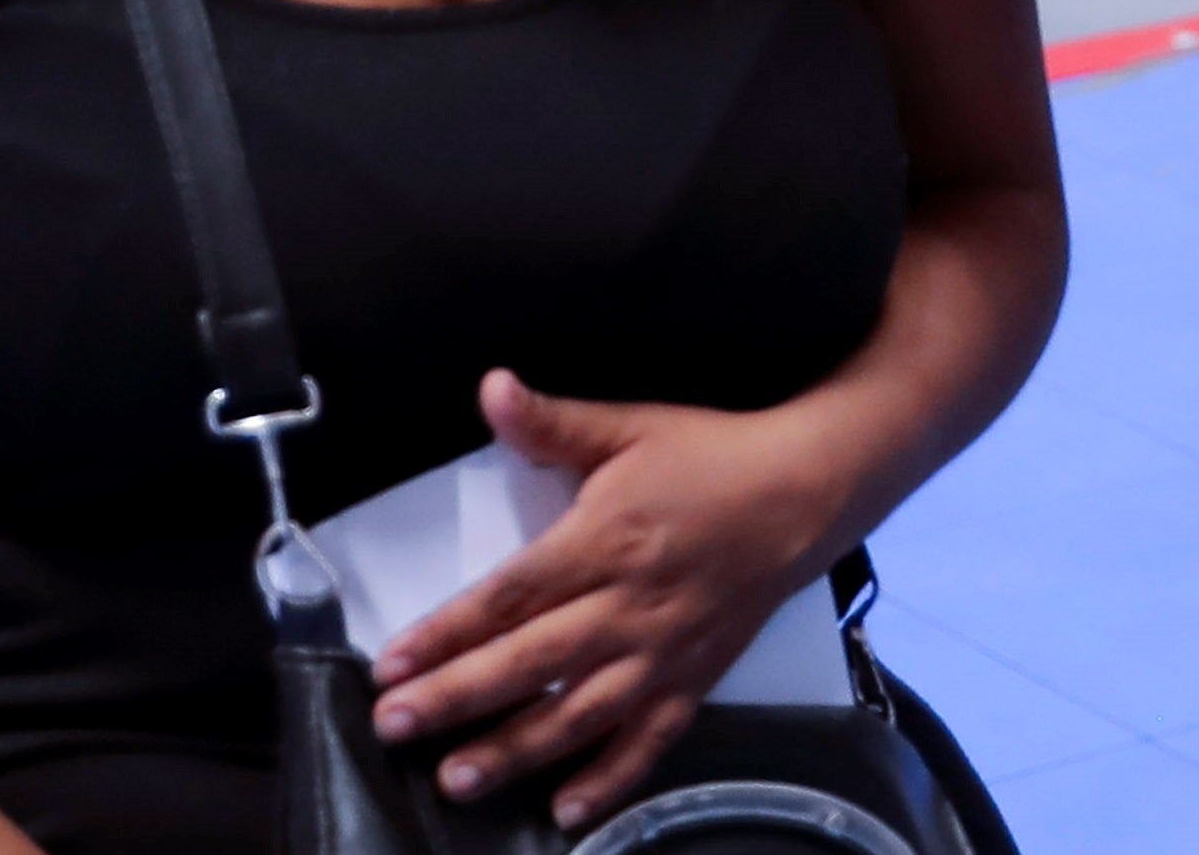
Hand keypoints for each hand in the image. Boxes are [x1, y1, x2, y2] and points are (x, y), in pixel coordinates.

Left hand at [369, 371, 845, 826]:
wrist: (806, 492)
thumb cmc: (711, 456)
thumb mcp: (630, 426)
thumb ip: (552, 421)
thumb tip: (489, 388)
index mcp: (604, 541)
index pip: (510, 596)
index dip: (447, 631)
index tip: (392, 661)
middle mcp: (629, 607)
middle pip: (530, 662)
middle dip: (457, 697)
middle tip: (395, 725)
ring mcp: (663, 653)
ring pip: (579, 714)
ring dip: (515, 750)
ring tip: (456, 779)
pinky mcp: (694, 681)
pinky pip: (648, 742)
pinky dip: (608, 780)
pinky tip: (564, 810)